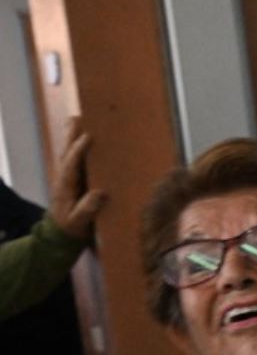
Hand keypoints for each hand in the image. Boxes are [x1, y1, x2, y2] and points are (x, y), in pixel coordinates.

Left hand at [46, 117, 103, 243]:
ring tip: (77, 120)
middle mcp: (64, 178)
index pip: (71, 163)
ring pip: (68, 153)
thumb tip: (100, 193)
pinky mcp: (71, 181)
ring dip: (72, 137)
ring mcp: (66, 178)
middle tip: (78, 119)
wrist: (60, 235)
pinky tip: (83, 138)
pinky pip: (74, 160)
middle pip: (66, 152)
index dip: (78, 150)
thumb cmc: (72, 229)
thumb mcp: (79, 223)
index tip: (88, 137)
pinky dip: (76, 147)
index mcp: (66, 186)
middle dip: (71, 136)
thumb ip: (86, 209)